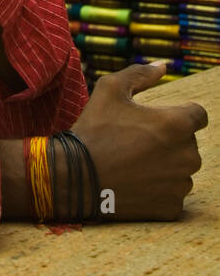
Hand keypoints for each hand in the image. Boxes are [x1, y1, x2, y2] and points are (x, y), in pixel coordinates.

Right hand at [70, 62, 205, 219]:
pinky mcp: (171, 208)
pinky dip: (159, 190)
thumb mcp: (110, 89)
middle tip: (137, 141)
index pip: (199, 114)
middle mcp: (187, 156)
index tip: (159, 119)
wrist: (75, 177)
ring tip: (134, 164)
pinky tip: (135, 183)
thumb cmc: (94, 129)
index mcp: (177, 124)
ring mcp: (180, 185)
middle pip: (189, 143)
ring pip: (182, 169)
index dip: (180, 113)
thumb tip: (163, 66)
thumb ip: (140, 74)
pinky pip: (172, 194)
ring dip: (166, 165)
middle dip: (170, 140)